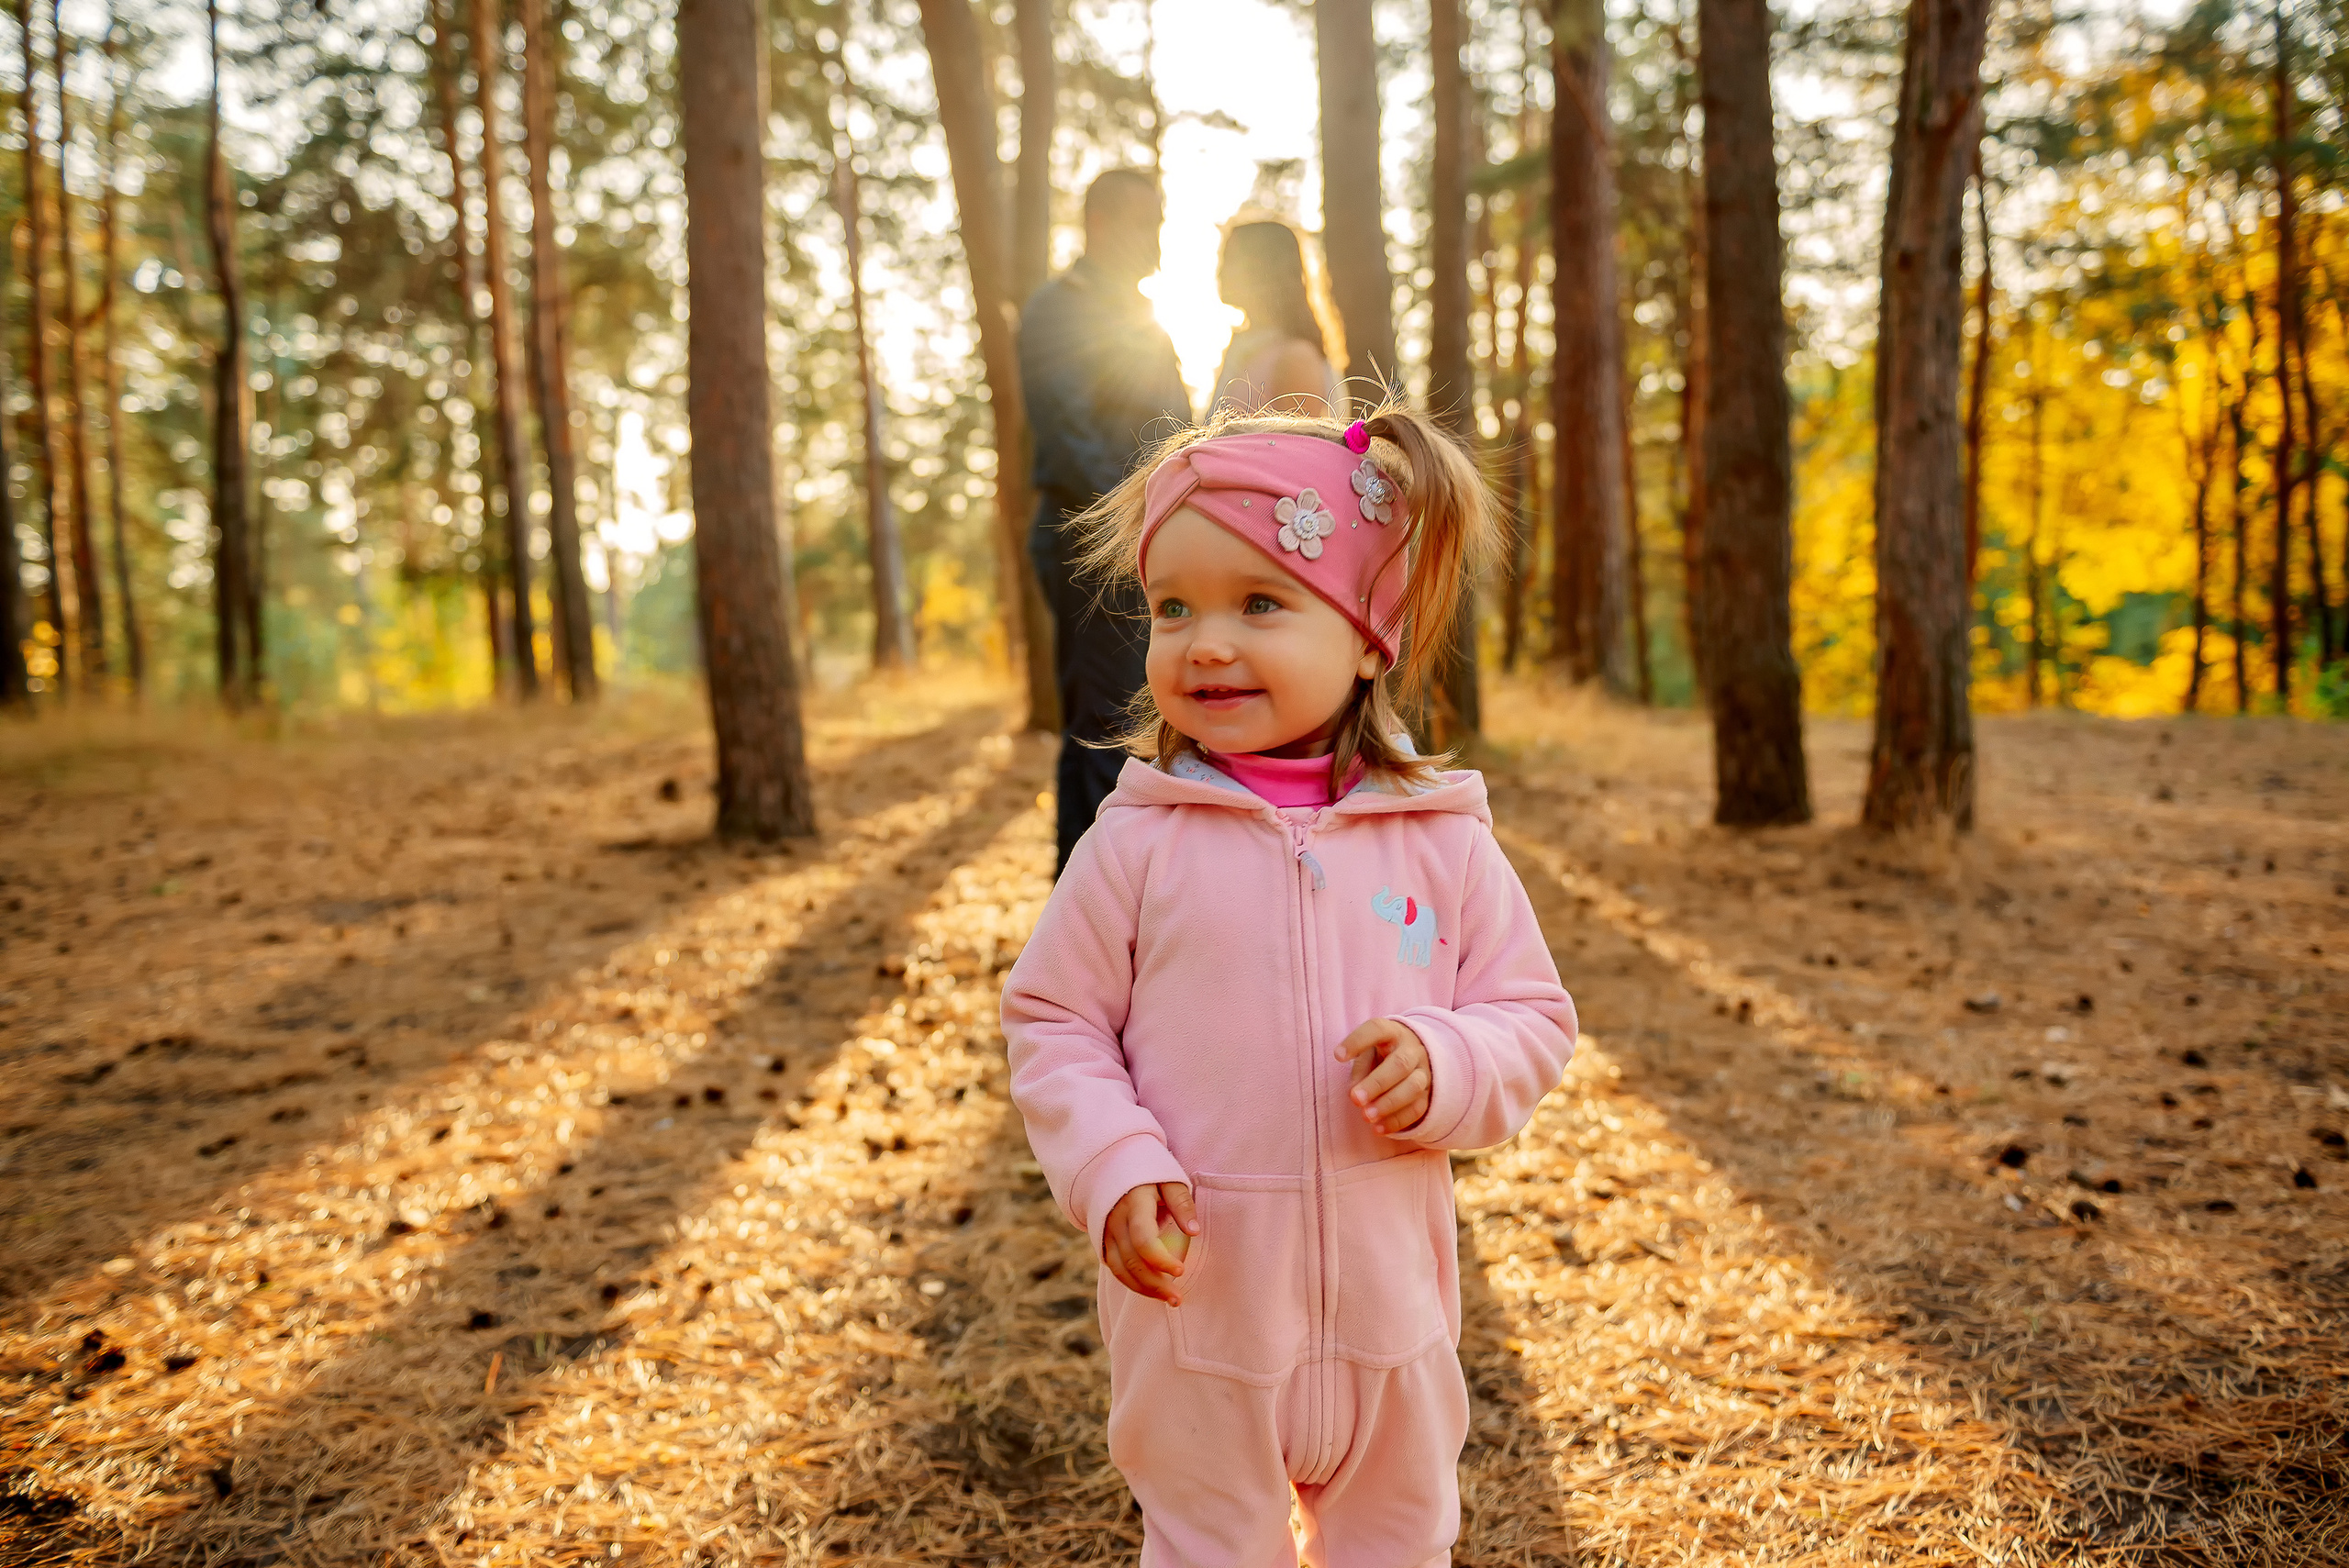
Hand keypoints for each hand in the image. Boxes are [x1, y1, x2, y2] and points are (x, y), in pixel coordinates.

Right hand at [1102, 1182, 1198, 1304]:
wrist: (1112, 1166)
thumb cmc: (1150, 1172)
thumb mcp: (1170, 1178)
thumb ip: (1182, 1203)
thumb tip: (1194, 1230)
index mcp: (1133, 1202)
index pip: (1142, 1238)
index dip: (1160, 1259)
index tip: (1181, 1271)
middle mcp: (1115, 1220)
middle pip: (1131, 1260)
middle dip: (1155, 1284)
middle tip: (1178, 1298)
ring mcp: (1106, 1232)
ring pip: (1121, 1269)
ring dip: (1144, 1289)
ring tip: (1170, 1300)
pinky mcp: (1103, 1242)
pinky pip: (1115, 1268)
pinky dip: (1132, 1283)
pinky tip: (1152, 1290)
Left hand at [1336, 1018, 1431, 1135]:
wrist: (1415, 1059)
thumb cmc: (1382, 1056)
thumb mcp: (1368, 1053)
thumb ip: (1360, 1069)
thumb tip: (1355, 1092)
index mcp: (1393, 1033)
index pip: (1377, 1029)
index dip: (1358, 1041)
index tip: (1338, 1056)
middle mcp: (1413, 1050)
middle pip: (1400, 1064)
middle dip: (1376, 1084)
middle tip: (1355, 1099)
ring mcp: (1425, 1072)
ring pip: (1413, 1087)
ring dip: (1388, 1104)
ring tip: (1366, 1117)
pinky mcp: (1429, 1094)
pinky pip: (1418, 1108)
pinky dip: (1397, 1121)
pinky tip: (1378, 1129)